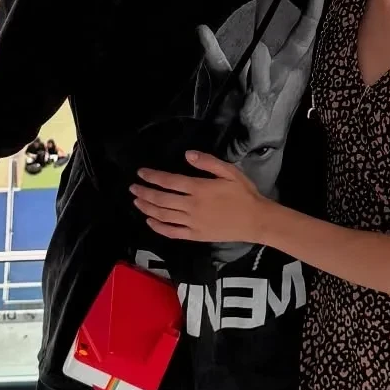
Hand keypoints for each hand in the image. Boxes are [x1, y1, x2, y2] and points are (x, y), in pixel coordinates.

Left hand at [131, 152, 270, 245]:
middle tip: (133, 188)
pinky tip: (150, 222)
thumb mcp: (230, 171)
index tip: (141, 173)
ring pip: (163, 215)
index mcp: (199, 188)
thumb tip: (187, 154)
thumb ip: (208, 162)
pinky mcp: (195, 235)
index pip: (169, 181)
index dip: (153, 177)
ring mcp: (192, 222)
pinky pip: (172, 232)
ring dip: (147, 208)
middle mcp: (192, 206)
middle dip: (145, 193)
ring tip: (137, 202)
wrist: (256, 220)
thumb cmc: (244, 194)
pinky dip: (159, 227)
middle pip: (162, 199)